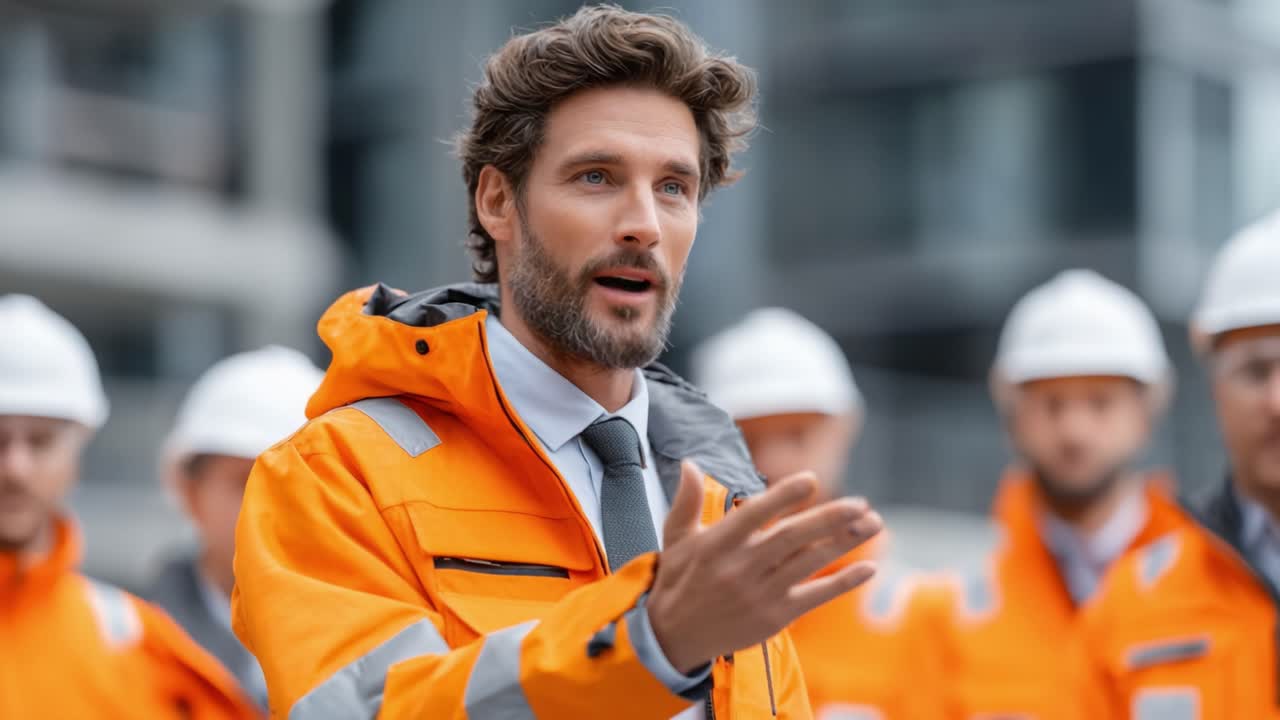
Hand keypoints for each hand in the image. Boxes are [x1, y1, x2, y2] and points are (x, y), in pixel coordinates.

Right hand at [647, 460, 881, 673]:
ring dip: (844, 543)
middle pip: (791, 538)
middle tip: (861, 503)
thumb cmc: (678, 579)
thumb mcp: (676, 538)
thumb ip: (686, 500)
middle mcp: (740, 568)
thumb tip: (689, 463)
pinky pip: (816, 596)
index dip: (783, 496)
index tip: (812, 479)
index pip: (755, 514)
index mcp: (717, 543)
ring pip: (809, 563)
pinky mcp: (775, 617)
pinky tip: (869, 568)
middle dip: (829, 518)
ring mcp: (760, 594)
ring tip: (873, 524)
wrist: (674, 637)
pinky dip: (843, 582)